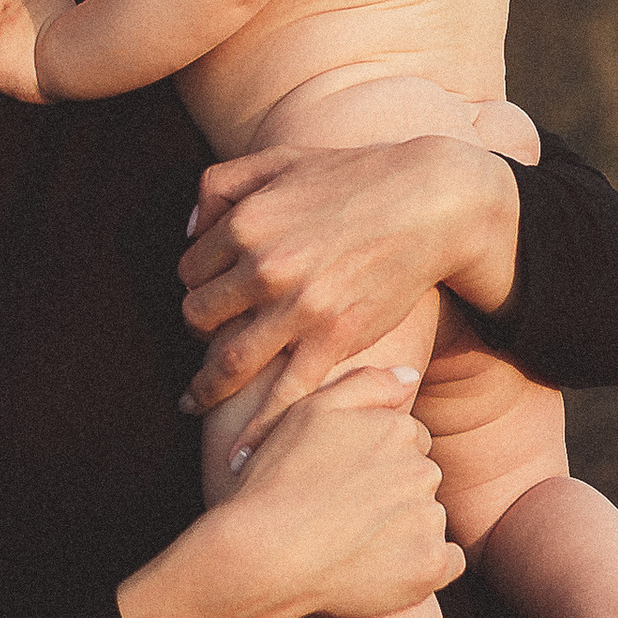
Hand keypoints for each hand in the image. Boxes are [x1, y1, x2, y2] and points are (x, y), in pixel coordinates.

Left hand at [176, 137, 521, 426]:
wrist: (429, 202)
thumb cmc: (355, 178)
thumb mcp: (281, 159)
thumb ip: (222, 182)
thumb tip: (189, 229)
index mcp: (246, 223)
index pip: (190, 270)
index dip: (198, 283)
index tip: (214, 295)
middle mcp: (265, 267)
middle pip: (199, 317)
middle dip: (200, 330)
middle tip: (210, 339)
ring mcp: (299, 308)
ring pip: (227, 361)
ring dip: (205, 388)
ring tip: (194, 403)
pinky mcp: (334, 340)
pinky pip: (284, 395)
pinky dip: (256, 431)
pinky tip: (238, 458)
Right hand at [227, 371, 465, 617]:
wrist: (264, 556)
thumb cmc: (278, 481)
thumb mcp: (309, 411)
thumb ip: (366, 384)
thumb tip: (410, 376)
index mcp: (397, 430)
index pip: (408, 440)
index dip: (375, 460)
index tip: (344, 481)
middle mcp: (422, 470)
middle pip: (420, 478)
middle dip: (392, 492)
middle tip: (344, 513)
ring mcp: (428, 520)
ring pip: (428, 519)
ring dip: (403, 529)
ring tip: (352, 544)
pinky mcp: (430, 566)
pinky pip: (447, 563)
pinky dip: (421, 565)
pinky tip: (383, 569)